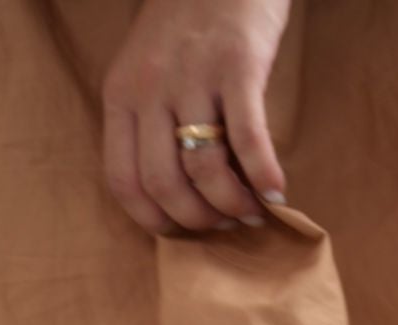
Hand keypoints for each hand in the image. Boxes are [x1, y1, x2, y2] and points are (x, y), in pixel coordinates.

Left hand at [102, 0, 290, 235]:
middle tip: (224, 226)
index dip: (154, 220)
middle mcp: (149, 88)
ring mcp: (193, 76)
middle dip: (198, 221)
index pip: (123, 182)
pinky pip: (249, 140)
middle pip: (164, 186)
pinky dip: (264, 176)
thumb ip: (153, 124)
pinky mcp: (237, 65)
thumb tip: (183, 196)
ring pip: (204, 171)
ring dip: (232, 206)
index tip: (183, 230)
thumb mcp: (150, 70)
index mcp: (120, 94)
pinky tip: (277, 192)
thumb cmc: (191, 22)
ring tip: (252, 213)